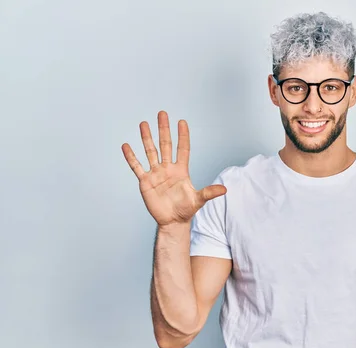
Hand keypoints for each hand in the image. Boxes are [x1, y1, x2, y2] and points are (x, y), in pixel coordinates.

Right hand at [122, 110, 226, 225]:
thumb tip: (225, 190)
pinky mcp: (145, 182)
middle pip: (166, 145)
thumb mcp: (198, 200)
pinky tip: (126, 145)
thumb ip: (209, 193)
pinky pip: (137, 167)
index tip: (182, 122)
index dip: (183, 136)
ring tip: (143, 123)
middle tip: (162, 113)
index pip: (182, 149)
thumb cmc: (186, 210)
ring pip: (150, 152)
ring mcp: (156, 174)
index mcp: (181, 170)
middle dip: (164, 129)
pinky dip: (131, 157)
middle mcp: (168, 169)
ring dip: (147, 138)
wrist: (172, 221)